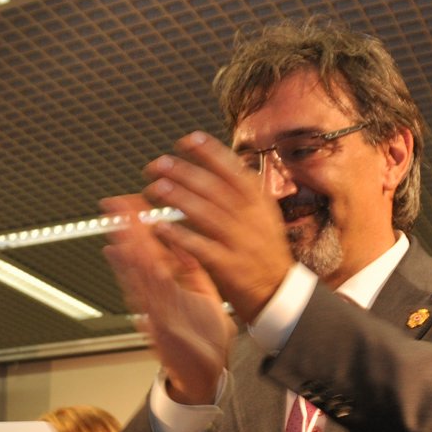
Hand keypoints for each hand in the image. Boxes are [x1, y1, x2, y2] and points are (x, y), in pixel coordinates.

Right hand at [101, 194, 234, 403]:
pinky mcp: (162, 326)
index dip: (141, 226)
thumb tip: (185, 245)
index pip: (152, 249)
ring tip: (118, 223)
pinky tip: (130, 262)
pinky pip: (149, 297)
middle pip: (138, 257)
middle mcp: (157, 298)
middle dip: (127, 230)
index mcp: (169, 289)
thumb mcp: (203, 298)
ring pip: (139, 274)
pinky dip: (138, 280)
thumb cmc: (204, 340)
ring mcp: (157, 311)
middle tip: (114, 203)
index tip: (131, 203)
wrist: (205, 378)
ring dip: (128, 248)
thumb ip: (192, 272)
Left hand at [138, 132, 294, 324]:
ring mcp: (240, 242)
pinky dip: (180, 236)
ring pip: (206, 214)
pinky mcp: (229, 266)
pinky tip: (161, 226)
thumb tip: (217, 159)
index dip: (210, 153)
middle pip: (214, 188)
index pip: (233, 169)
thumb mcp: (262, 214)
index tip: (188, 140)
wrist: (277, 291)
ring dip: (178, 198)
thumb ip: (241, 190)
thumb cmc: (263, 249)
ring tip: (154, 187)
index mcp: (259, 201)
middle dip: (184, 172)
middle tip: (158, 163)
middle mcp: (251, 218)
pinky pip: (200, 247)